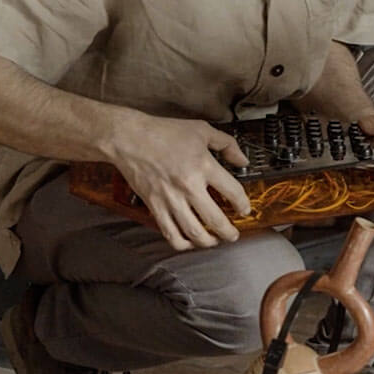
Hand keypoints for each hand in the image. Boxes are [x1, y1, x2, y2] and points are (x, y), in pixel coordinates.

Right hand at [104, 114, 253, 251]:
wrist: (130, 138)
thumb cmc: (163, 132)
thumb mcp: (201, 130)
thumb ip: (226, 144)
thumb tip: (242, 160)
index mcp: (203, 166)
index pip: (233, 192)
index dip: (243, 205)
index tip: (244, 209)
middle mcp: (189, 186)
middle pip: (216, 220)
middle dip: (229, 232)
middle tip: (233, 234)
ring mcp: (171, 199)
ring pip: (194, 233)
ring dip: (209, 242)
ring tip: (214, 241)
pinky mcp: (155, 207)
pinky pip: (171, 233)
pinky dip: (183, 243)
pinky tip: (189, 241)